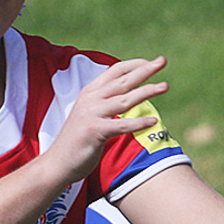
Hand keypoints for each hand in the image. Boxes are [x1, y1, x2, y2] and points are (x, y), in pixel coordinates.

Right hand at [48, 56, 168, 181]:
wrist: (58, 162)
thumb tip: (128, 98)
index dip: (134, 64)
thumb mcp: (90, 114)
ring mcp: (91, 114)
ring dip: (146, 91)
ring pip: (125, 99)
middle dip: (145, 70)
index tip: (151, 62)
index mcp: (90, 92)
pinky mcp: (94, 131)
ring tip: (165, 86)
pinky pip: (121, 126)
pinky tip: (153, 121)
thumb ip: (106, 103)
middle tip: (163, 61)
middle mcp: (91, 99)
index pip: (115, 70)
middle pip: (123, 80)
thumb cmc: (78, 140)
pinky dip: (138, 123)